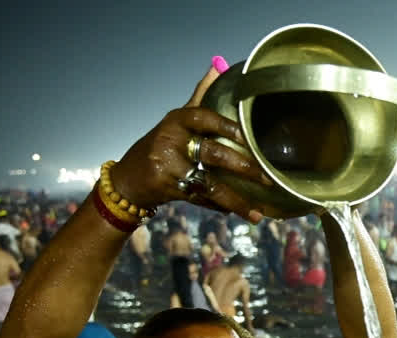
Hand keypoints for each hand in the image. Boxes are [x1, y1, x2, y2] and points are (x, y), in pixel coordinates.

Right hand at [107, 66, 273, 222]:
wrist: (128, 180)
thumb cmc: (161, 145)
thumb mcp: (176, 120)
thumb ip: (199, 98)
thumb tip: (218, 65)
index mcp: (177, 120)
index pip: (205, 117)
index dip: (227, 126)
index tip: (251, 136)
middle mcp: (171, 140)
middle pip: (213, 153)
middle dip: (244, 167)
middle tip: (268, 178)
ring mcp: (167, 166)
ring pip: (209, 183)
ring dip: (236, 200)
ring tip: (257, 213)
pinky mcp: (167, 188)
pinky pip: (201, 199)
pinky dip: (220, 206)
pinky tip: (238, 212)